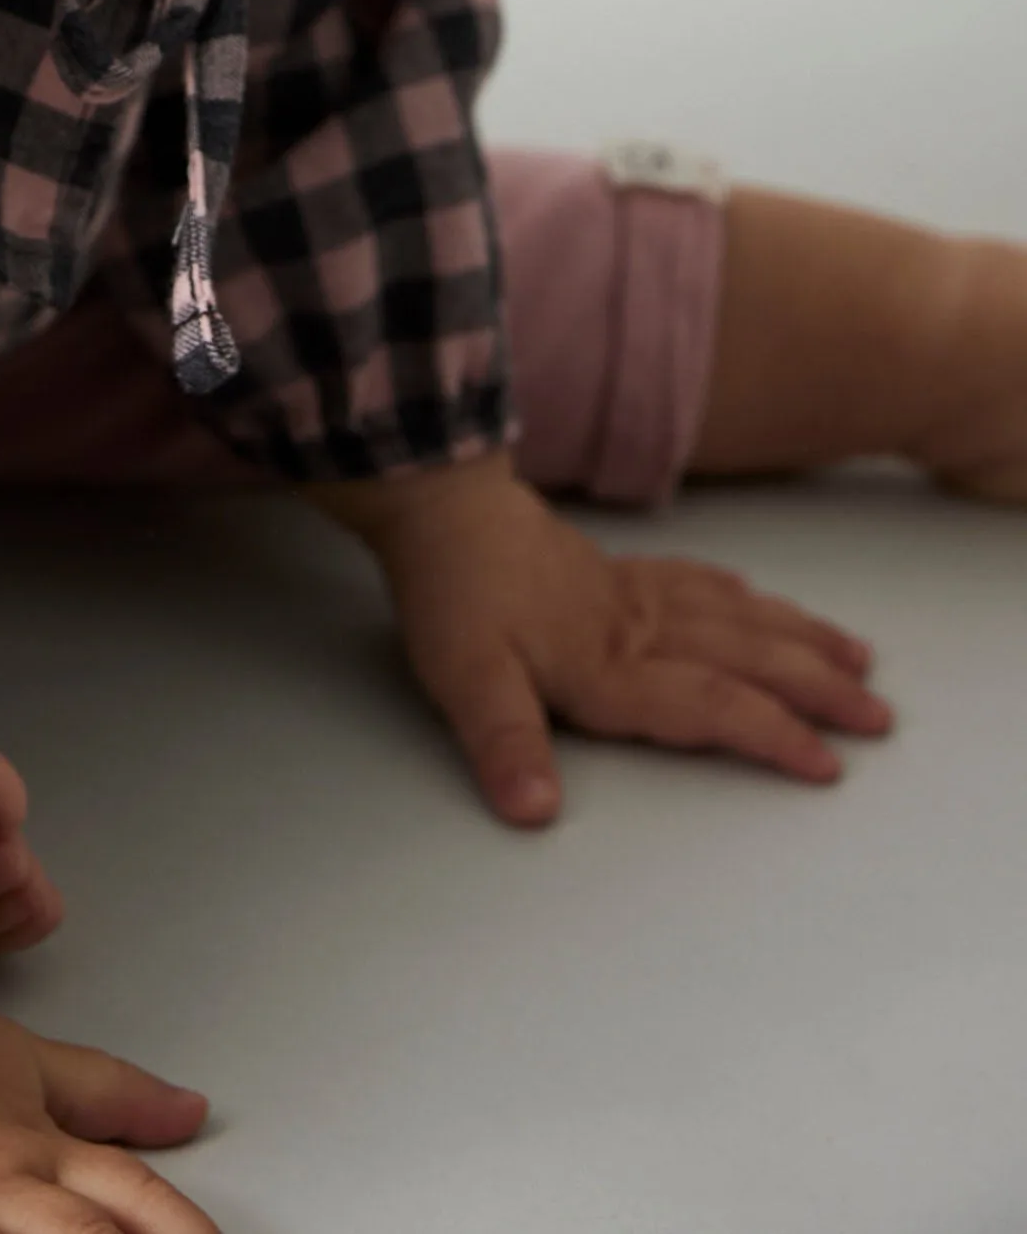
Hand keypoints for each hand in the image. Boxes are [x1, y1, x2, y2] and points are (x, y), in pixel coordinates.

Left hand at [316, 449, 894, 825]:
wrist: (435, 501)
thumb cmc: (451, 594)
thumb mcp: (463, 678)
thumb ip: (505, 744)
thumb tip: (534, 813)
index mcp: (607, 666)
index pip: (705, 705)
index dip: (768, 733)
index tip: (827, 763)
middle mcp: (635, 629)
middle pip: (742, 657)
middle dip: (814, 688)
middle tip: (880, 715)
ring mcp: (630, 595)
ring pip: (734, 616)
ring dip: (798, 638)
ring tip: (855, 657)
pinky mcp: (614, 570)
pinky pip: (699, 582)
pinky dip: (742, 596)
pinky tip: (762, 599)